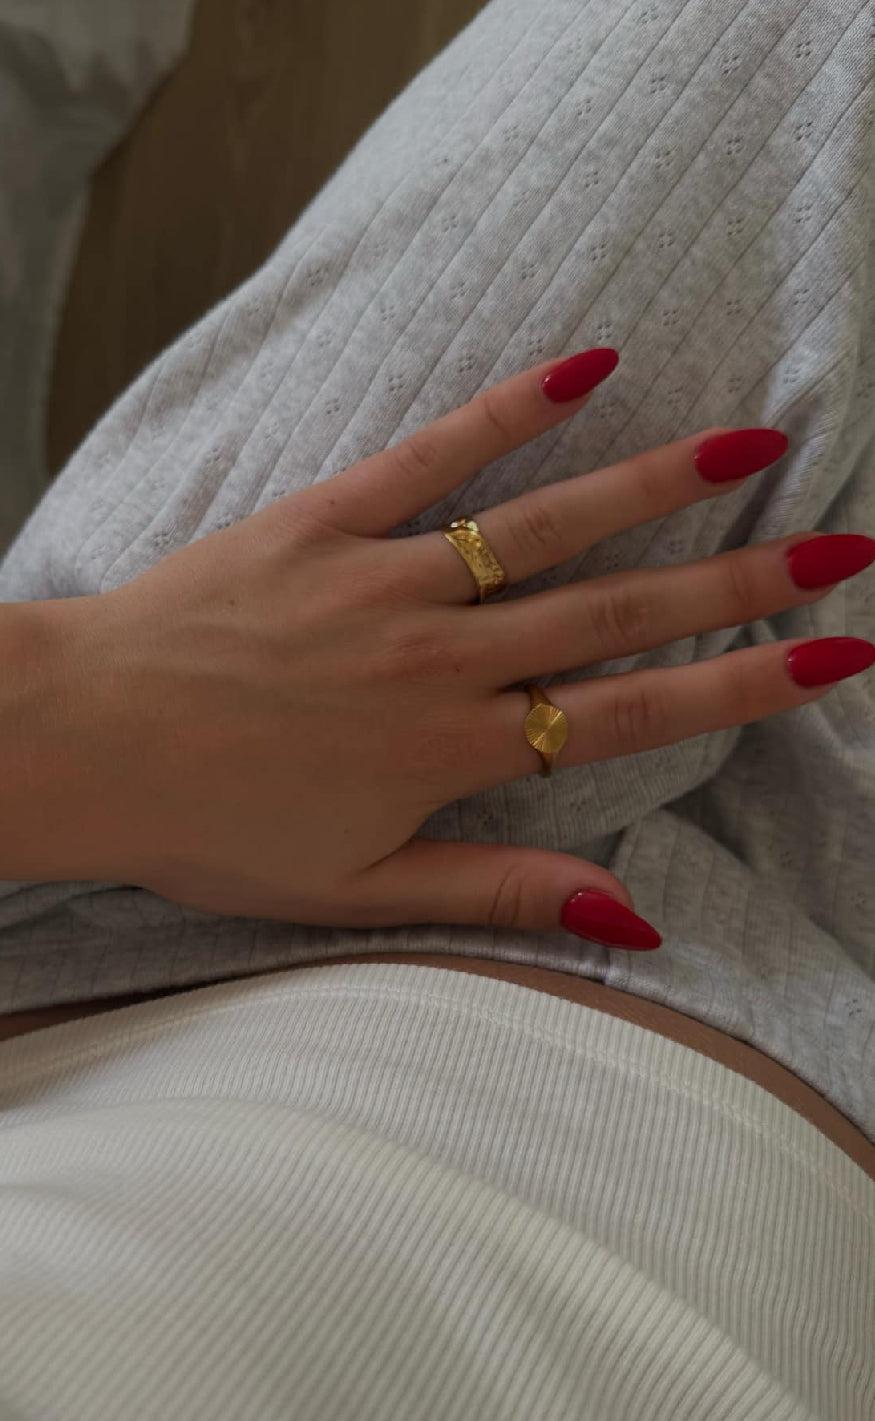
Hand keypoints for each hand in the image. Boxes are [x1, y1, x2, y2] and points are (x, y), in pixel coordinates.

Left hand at [42, 349, 874, 948]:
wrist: (78, 742)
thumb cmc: (208, 827)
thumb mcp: (355, 895)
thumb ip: (496, 896)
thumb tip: (629, 921)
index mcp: (455, 751)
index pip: (631, 714)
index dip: (742, 686)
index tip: (832, 654)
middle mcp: (443, 658)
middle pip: (620, 610)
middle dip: (742, 581)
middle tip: (842, 547)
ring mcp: (387, 579)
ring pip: (548, 525)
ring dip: (658, 483)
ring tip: (753, 446)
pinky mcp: (326, 520)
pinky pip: (434, 456)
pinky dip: (511, 409)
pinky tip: (589, 364)